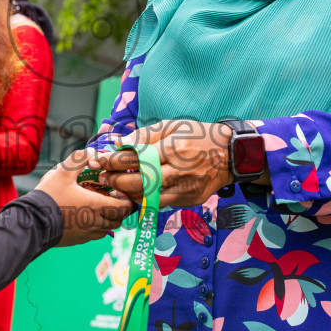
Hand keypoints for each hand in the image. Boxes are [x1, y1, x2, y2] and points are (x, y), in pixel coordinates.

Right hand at [33, 151, 135, 245]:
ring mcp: (87, 234)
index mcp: (97, 206)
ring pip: (107, 229)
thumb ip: (80, 159)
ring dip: (106, 219)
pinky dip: (94, 226)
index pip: (125, 208)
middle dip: (117, 209)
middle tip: (108, 198)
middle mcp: (96, 223)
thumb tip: (92, 154)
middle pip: (118, 220)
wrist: (32, 222)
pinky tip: (82, 215)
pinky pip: (93, 235)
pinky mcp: (77, 240)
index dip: (126, 199)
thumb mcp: (63, 171)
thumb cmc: (50, 196)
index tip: (117, 191)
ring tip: (95, 207)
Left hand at [93, 120, 239, 208]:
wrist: (230, 155)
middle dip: (116, 181)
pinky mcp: (189, 200)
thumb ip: (145, 135)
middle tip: (103, 177)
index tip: (100, 160)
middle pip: (139, 182)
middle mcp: (180, 171)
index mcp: (174, 149)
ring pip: (148, 197)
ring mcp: (185, 189)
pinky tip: (135, 193)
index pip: (136, 158)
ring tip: (115, 186)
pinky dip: (145, 199)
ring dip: (127, 193)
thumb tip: (119, 143)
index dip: (114, 161)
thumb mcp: (172, 126)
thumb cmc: (199, 136)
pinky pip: (161, 204)